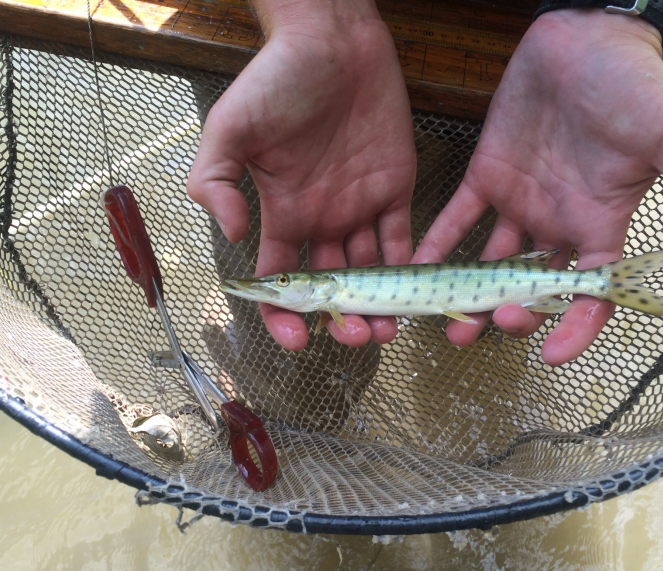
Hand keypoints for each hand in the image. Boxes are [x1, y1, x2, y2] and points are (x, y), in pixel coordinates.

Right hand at [187, 0, 415, 350]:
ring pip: (369, 272)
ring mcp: (359, 207)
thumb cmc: (276, 81)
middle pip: (331, 287)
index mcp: (283, 215)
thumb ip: (214, 184)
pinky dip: (407, 270)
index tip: (297, 339)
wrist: (330, 42)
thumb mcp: (228, 130)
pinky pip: (402, 238)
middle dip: (341, 318)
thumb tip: (235, 237)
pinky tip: (411, 294)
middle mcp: (321, 220)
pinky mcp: (395, 189)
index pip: (281, 281)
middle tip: (355, 336)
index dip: (284, 315)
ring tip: (386, 330)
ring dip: (377, 305)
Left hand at [412, 10, 662, 365]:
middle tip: (477, 329)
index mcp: (597, 223)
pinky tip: (418, 268)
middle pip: (529, 286)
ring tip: (441, 317)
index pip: (590, 291)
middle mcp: (555, 222)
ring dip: (466, 292)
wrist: (583, 38)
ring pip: (488, 262)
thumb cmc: (629, 80)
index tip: (551, 356)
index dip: (576, 326)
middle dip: (505, 313)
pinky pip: (457, 219)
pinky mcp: (486, 175)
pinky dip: (438, 245)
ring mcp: (519, 201)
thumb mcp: (660, 131)